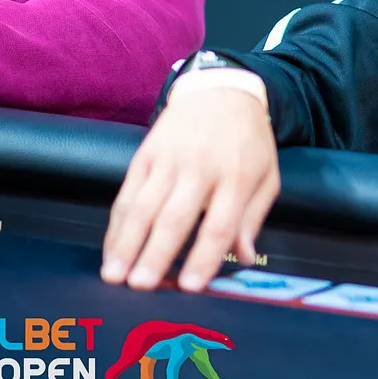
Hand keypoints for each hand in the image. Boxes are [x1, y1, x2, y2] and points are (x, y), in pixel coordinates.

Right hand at [101, 81, 279, 292]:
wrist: (222, 91)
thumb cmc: (248, 142)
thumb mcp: (267, 176)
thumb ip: (253, 218)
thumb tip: (246, 258)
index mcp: (237, 176)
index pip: (219, 224)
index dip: (204, 257)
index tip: (189, 287)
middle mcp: (201, 167)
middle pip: (175, 217)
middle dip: (156, 254)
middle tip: (141, 287)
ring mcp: (169, 160)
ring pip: (143, 206)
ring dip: (126, 244)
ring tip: (114, 276)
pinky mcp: (145, 155)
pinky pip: (126, 194)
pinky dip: (116, 225)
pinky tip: (110, 249)